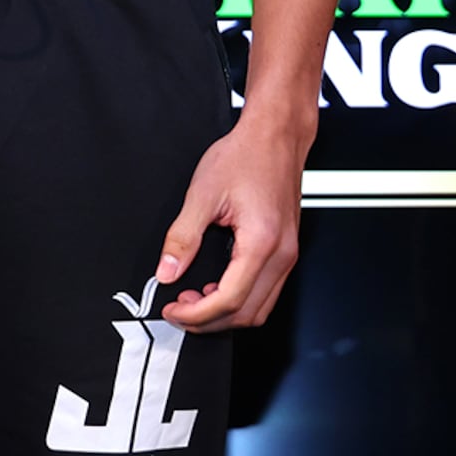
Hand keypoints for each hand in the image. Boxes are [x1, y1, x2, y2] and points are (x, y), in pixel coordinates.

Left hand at [154, 118, 306, 331]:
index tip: (173, 309)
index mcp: (262, 242)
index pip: (229, 300)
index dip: (196, 314)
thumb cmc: (247, 155)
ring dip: (226, 313)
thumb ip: (182, 237)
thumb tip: (167, 270)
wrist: (276, 135)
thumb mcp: (203, 193)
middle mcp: (282, 253)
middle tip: (179, 309)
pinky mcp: (287, 249)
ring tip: (196, 299)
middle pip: (247, 314)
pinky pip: (267, 291)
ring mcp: (288, 253)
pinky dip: (240, 299)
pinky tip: (217, 286)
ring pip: (260, 308)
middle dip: (209, 321)